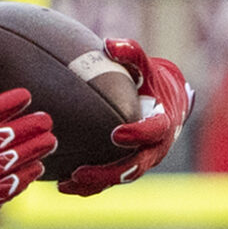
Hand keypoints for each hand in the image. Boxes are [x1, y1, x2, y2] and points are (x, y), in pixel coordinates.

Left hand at [59, 39, 187, 195]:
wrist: (165, 103)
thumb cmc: (151, 82)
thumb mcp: (145, 66)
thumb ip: (131, 53)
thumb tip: (109, 42)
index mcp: (164, 122)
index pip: (155, 131)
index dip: (138, 134)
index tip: (117, 134)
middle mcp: (155, 147)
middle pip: (135, 166)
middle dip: (109, 172)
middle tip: (80, 172)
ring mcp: (142, 161)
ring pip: (120, 179)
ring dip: (94, 185)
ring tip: (65, 184)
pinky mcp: (128, 168)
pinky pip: (110, 182)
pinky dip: (89, 187)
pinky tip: (62, 185)